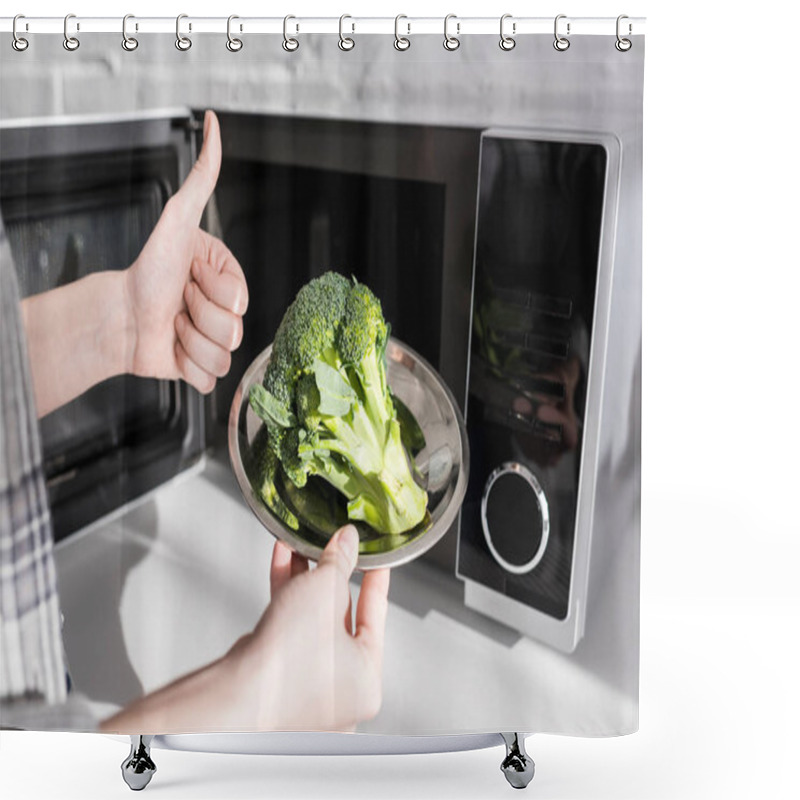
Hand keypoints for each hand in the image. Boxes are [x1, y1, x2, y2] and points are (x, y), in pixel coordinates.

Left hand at [124, 110, 247, 392]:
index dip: (208, 291)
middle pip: (236, 330)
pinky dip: (188, 369)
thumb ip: (201, 179)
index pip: (240, 299)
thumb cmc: (147, 270)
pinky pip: (213, 380)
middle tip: (176, 302)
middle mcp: (230, 312)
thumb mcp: (177, 221)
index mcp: (231, 280)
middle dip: (196, 317)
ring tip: (171, 325)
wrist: (119, 317)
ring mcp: (220, 342)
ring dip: (189, 342)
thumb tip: (215, 124)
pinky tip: (174, 350)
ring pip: (225, 357)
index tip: (187, 276)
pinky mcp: (205, 370)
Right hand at [229, 525, 390, 730]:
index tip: (374, 559)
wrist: (232, 696)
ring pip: (310, 622)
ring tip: (299, 547)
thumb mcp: (325, 590)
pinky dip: (285, 599)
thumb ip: (340, 562)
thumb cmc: (287, 660)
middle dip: (330, 575)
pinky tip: (282, 564)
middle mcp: (339, 692)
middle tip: (332, 546)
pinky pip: (288, 632)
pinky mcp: (274, 681)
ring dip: (303, 581)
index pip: (376, 616)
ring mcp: (304, 689)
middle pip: (340, 618)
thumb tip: (348, 541)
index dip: (374, 578)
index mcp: (367, 680)